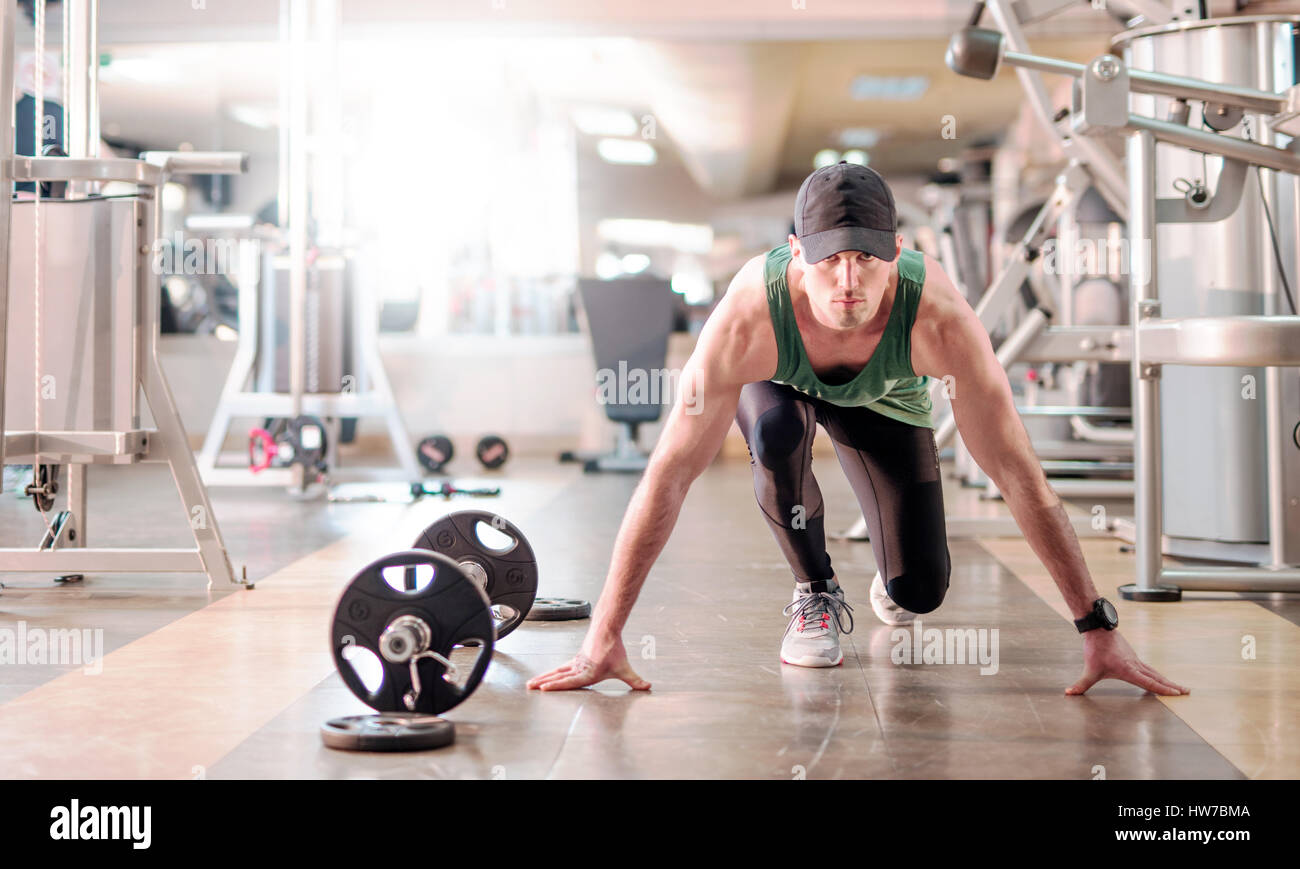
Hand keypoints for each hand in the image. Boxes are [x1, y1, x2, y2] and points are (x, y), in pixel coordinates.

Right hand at [526, 630, 650, 692]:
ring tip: (531, 684)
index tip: (544, 688)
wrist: (607, 630)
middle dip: (543, 683)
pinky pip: (560, 667)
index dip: (556, 685)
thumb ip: (635, 680)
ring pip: (556, 672)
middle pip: (557, 676)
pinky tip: (545, 677)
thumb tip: (648, 687)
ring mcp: (575, 663)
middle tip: (529, 687)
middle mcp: (579, 668)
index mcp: (587, 672)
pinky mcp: (576, 659)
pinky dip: (551, 673)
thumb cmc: (614, 649)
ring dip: (543, 678)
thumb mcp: (625, 668)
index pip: (569, 681)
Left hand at [1066, 629, 1188, 695]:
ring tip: (1180, 688)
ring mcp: (1136, 660)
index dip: (1162, 689)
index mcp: (1129, 669)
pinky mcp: (1133, 657)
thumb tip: (1069, 693)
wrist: (1099, 629)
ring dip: (1168, 680)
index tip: (1176, 694)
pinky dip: (1158, 675)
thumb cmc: (1096, 649)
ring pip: (1155, 672)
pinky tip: (1161, 678)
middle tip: (1187, 692)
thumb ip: (1081, 684)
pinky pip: (1149, 668)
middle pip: (1157, 677)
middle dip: (1172, 686)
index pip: (1148, 682)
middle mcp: (1136, 665)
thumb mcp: (1089, 670)